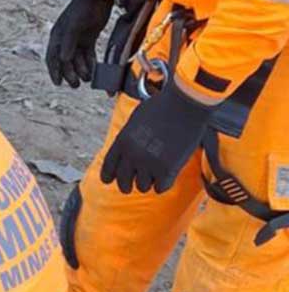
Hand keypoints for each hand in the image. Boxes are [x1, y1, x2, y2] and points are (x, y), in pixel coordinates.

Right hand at [46, 0, 113, 87]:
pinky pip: (87, 54)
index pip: (52, 58)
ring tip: (87, 79)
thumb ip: (68, 44)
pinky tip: (93, 70)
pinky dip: (90, 63)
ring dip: (81, 70)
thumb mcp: (74, 26)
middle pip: (66, 61)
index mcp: (57, 36)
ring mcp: (78, 39)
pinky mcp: (89, 38)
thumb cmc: (83, 9)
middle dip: (70, 74)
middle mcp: (66, 40)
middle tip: (76, 85)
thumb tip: (63, 60)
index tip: (58, 83)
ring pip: (77, 60)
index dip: (54, 71)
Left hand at [100, 79, 213, 193]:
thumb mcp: (136, 119)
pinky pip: (160, 188)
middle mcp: (131, 155)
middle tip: (133, 184)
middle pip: (123, 183)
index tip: (111, 180)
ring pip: (142, 187)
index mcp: (121, 142)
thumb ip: (128, 136)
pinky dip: (164, 183)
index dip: (109, 177)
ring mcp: (149, 163)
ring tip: (156, 171)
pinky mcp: (167, 169)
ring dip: (149, 181)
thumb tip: (124, 148)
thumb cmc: (163, 106)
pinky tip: (168, 175)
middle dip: (127, 185)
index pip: (108, 169)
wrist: (185, 103)